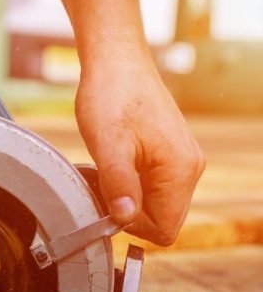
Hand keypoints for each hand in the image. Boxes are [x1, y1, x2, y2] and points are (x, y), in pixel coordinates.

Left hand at [74, 52, 204, 245]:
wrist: (116, 62)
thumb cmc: (111, 96)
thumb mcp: (107, 145)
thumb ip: (118, 185)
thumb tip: (124, 218)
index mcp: (181, 170)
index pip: (165, 229)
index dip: (133, 227)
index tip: (108, 204)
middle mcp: (190, 168)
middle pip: (163, 220)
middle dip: (130, 213)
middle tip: (103, 187)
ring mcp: (182, 160)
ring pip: (156, 204)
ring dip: (128, 198)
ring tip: (106, 172)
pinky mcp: (170, 154)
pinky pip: (153, 187)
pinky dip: (131, 185)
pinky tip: (113, 165)